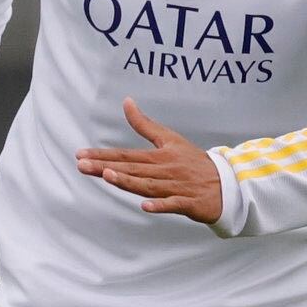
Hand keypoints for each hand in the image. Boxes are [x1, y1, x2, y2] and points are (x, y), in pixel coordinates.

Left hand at [76, 98, 223, 223]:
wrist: (225, 182)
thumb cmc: (194, 161)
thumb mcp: (169, 139)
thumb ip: (145, 124)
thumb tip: (126, 101)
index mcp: (158, 156)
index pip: (125, 155)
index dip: (102, 155)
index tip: (80, 155)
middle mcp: (163, 170)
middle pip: (131, 169)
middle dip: (105, 167)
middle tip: (82, 165)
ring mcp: (175, 186)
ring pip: (148, 184)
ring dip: (129, 181)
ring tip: (107, 176)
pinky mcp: (187, 202)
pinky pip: (173, 204)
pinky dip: (160, 204)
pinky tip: (145, 205)